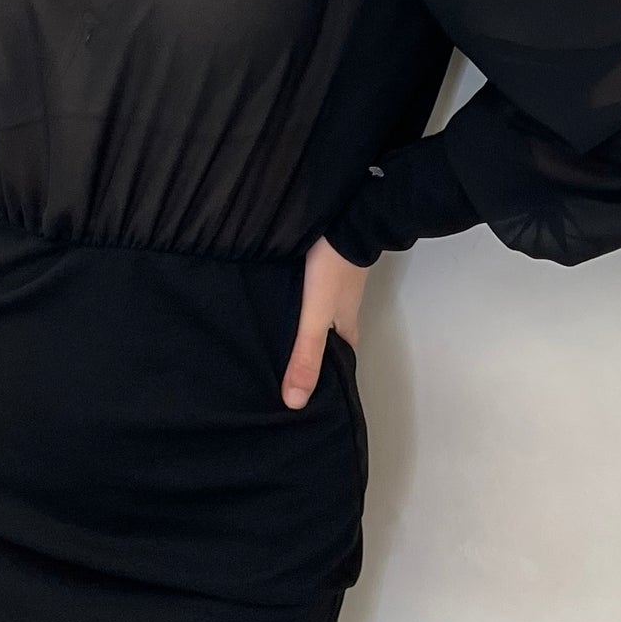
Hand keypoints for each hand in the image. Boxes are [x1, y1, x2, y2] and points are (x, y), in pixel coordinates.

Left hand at [281, 234, 368, 407]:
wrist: (345, 218)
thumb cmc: (333, 270)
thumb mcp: (316, 318)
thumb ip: (305, 355)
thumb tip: (294, 403)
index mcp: (347, 326)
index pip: (340, 360)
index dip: (327, 375)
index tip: (306, 387)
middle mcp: (344, 309)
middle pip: (327, 338)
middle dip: (310, 350)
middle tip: (282, 363)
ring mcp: (335, 286)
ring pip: (317, 314)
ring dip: (301, 324)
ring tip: (273, 336)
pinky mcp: (323, 266)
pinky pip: (309, 291)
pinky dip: (297, 300)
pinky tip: (277, 301)